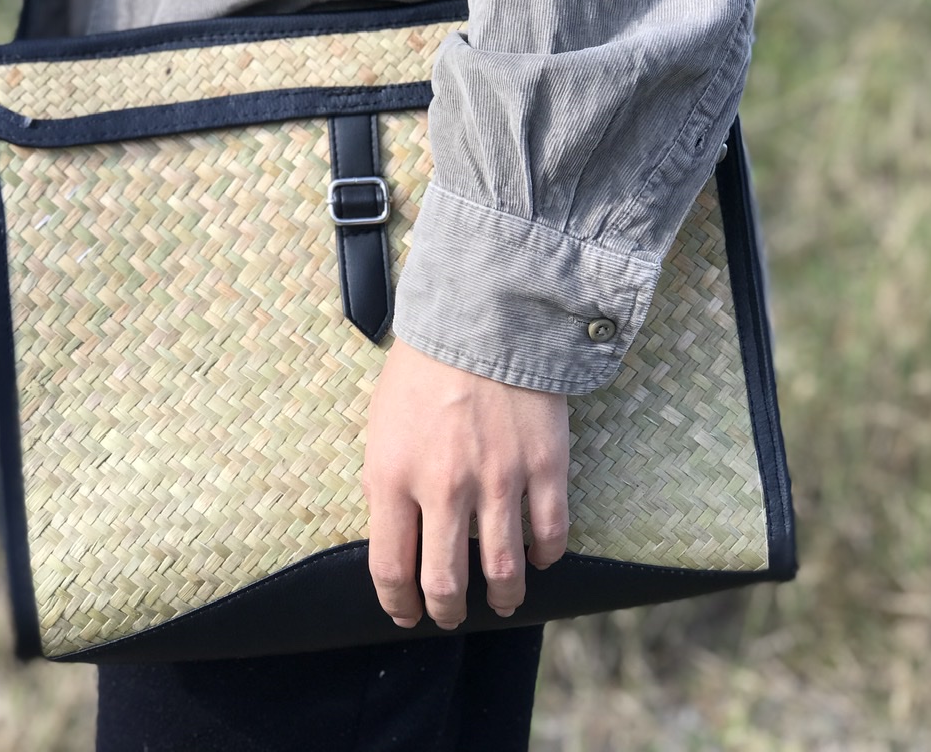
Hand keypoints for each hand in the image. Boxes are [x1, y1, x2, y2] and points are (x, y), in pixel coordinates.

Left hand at [362, 338, 570, 629]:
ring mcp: (498, 480)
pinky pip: (550, 534)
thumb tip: (395, 536)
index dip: (398, 603)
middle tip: (450, 615)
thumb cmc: (423, 367)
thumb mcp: (380, 425)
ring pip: (504, 571)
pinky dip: (545, 557)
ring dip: (502, 598)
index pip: (390, 568)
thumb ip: (384, 482)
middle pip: (447, 583)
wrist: (482, 315)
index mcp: (392, 477)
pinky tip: (539, 558)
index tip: (405, 612)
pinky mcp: (544, 466)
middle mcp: (444, 488)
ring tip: (502, 602)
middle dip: (447, 611)